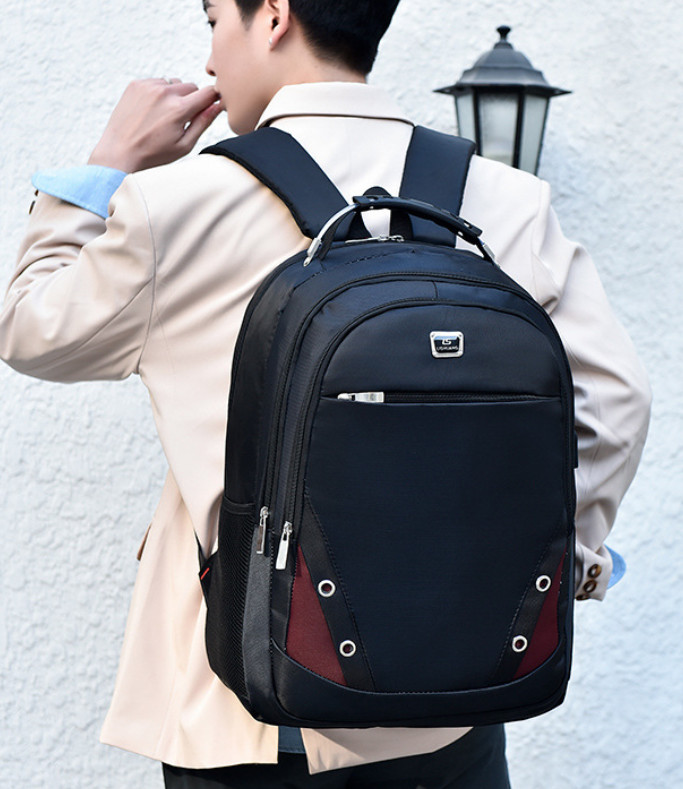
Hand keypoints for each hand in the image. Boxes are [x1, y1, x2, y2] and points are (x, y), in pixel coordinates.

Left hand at [88, 78, 221, 172]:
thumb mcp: (184, 145)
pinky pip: (157, 82)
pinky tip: (152, 111)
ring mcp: (148, 86)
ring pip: (174, 83)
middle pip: (192, 86)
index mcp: (179, 109)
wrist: (119, 152)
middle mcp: (164, 92)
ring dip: (175, 95)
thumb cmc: (153, 154)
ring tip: (164, 116)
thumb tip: (218, 106)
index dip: (212, 100)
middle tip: (181, 120)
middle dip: (191, 100)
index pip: (208, 92)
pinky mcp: (136, 84)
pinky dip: (159, 93)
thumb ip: (203, 123)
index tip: (209, 108)